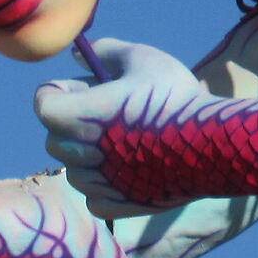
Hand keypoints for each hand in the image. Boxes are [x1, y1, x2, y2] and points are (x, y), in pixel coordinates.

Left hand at [35, 37, 212, 215]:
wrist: (213, 147)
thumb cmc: (176, 99)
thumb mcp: (145, 59)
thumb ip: (107, 51)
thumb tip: (78, 53)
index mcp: (77, 115)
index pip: (43, 102)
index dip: (61, 90)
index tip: (87, 87)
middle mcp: (77, 153)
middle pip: (54, 136)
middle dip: (73, 123)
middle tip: (110, 112)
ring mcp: (94, 183)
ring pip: (74, 167)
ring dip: (89, 153)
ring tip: (127, 139)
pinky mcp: (113, 206)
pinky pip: (94, 193)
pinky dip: (106, 182)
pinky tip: (135, 166)